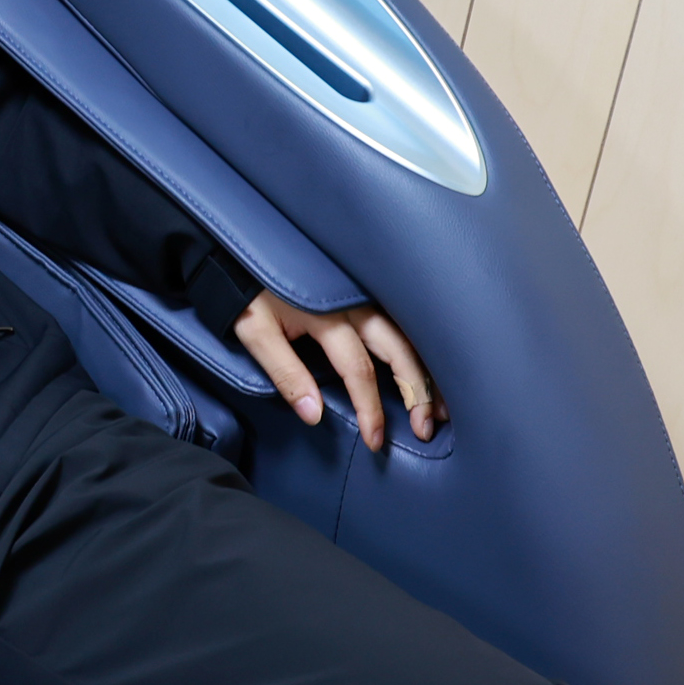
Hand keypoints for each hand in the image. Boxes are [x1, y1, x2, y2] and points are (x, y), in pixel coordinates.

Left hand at [233, 291, 442, 451]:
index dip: (370, 409)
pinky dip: (420, 346)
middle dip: (417, 390)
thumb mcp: (255, 332)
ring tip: (440, 405)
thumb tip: (314, 415)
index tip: (375, 439)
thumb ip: (286, 374)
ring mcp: (364, 294)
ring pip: (409, 333)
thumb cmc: (247, 291)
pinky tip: (431, 367)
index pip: (360, 370)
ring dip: (428, 369)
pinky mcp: (365, 290)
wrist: (243, 245)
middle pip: (399, 349)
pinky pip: (402, 319)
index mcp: (328, 317)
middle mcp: (355, 303)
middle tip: (426, 427)